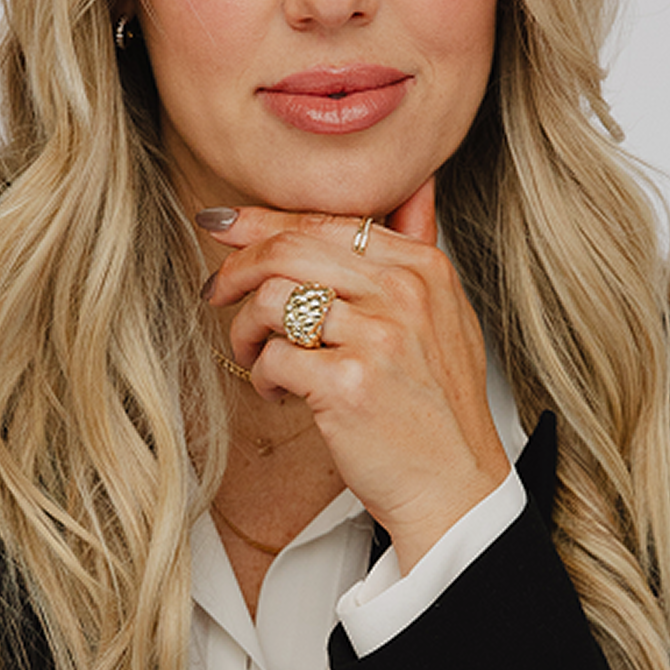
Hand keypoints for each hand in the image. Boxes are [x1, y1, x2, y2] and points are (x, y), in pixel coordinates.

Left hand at [199, 178, 511, 571]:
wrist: (454, 485)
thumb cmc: (439, 406)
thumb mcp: (447, 314)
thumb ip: (421, 248)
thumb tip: (416, 184)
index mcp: (424, 268)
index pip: (328, 221)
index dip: (264, 221)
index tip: (224, 226)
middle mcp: (405, 293)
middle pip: (290, 250)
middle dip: (237, 268)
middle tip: (215, 290)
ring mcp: (378, 337)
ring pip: (272, 300)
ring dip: (245, 328)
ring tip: (252, 353)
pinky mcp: (348, 384)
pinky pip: (273, 356)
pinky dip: (262, 374)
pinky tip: (277, 390)